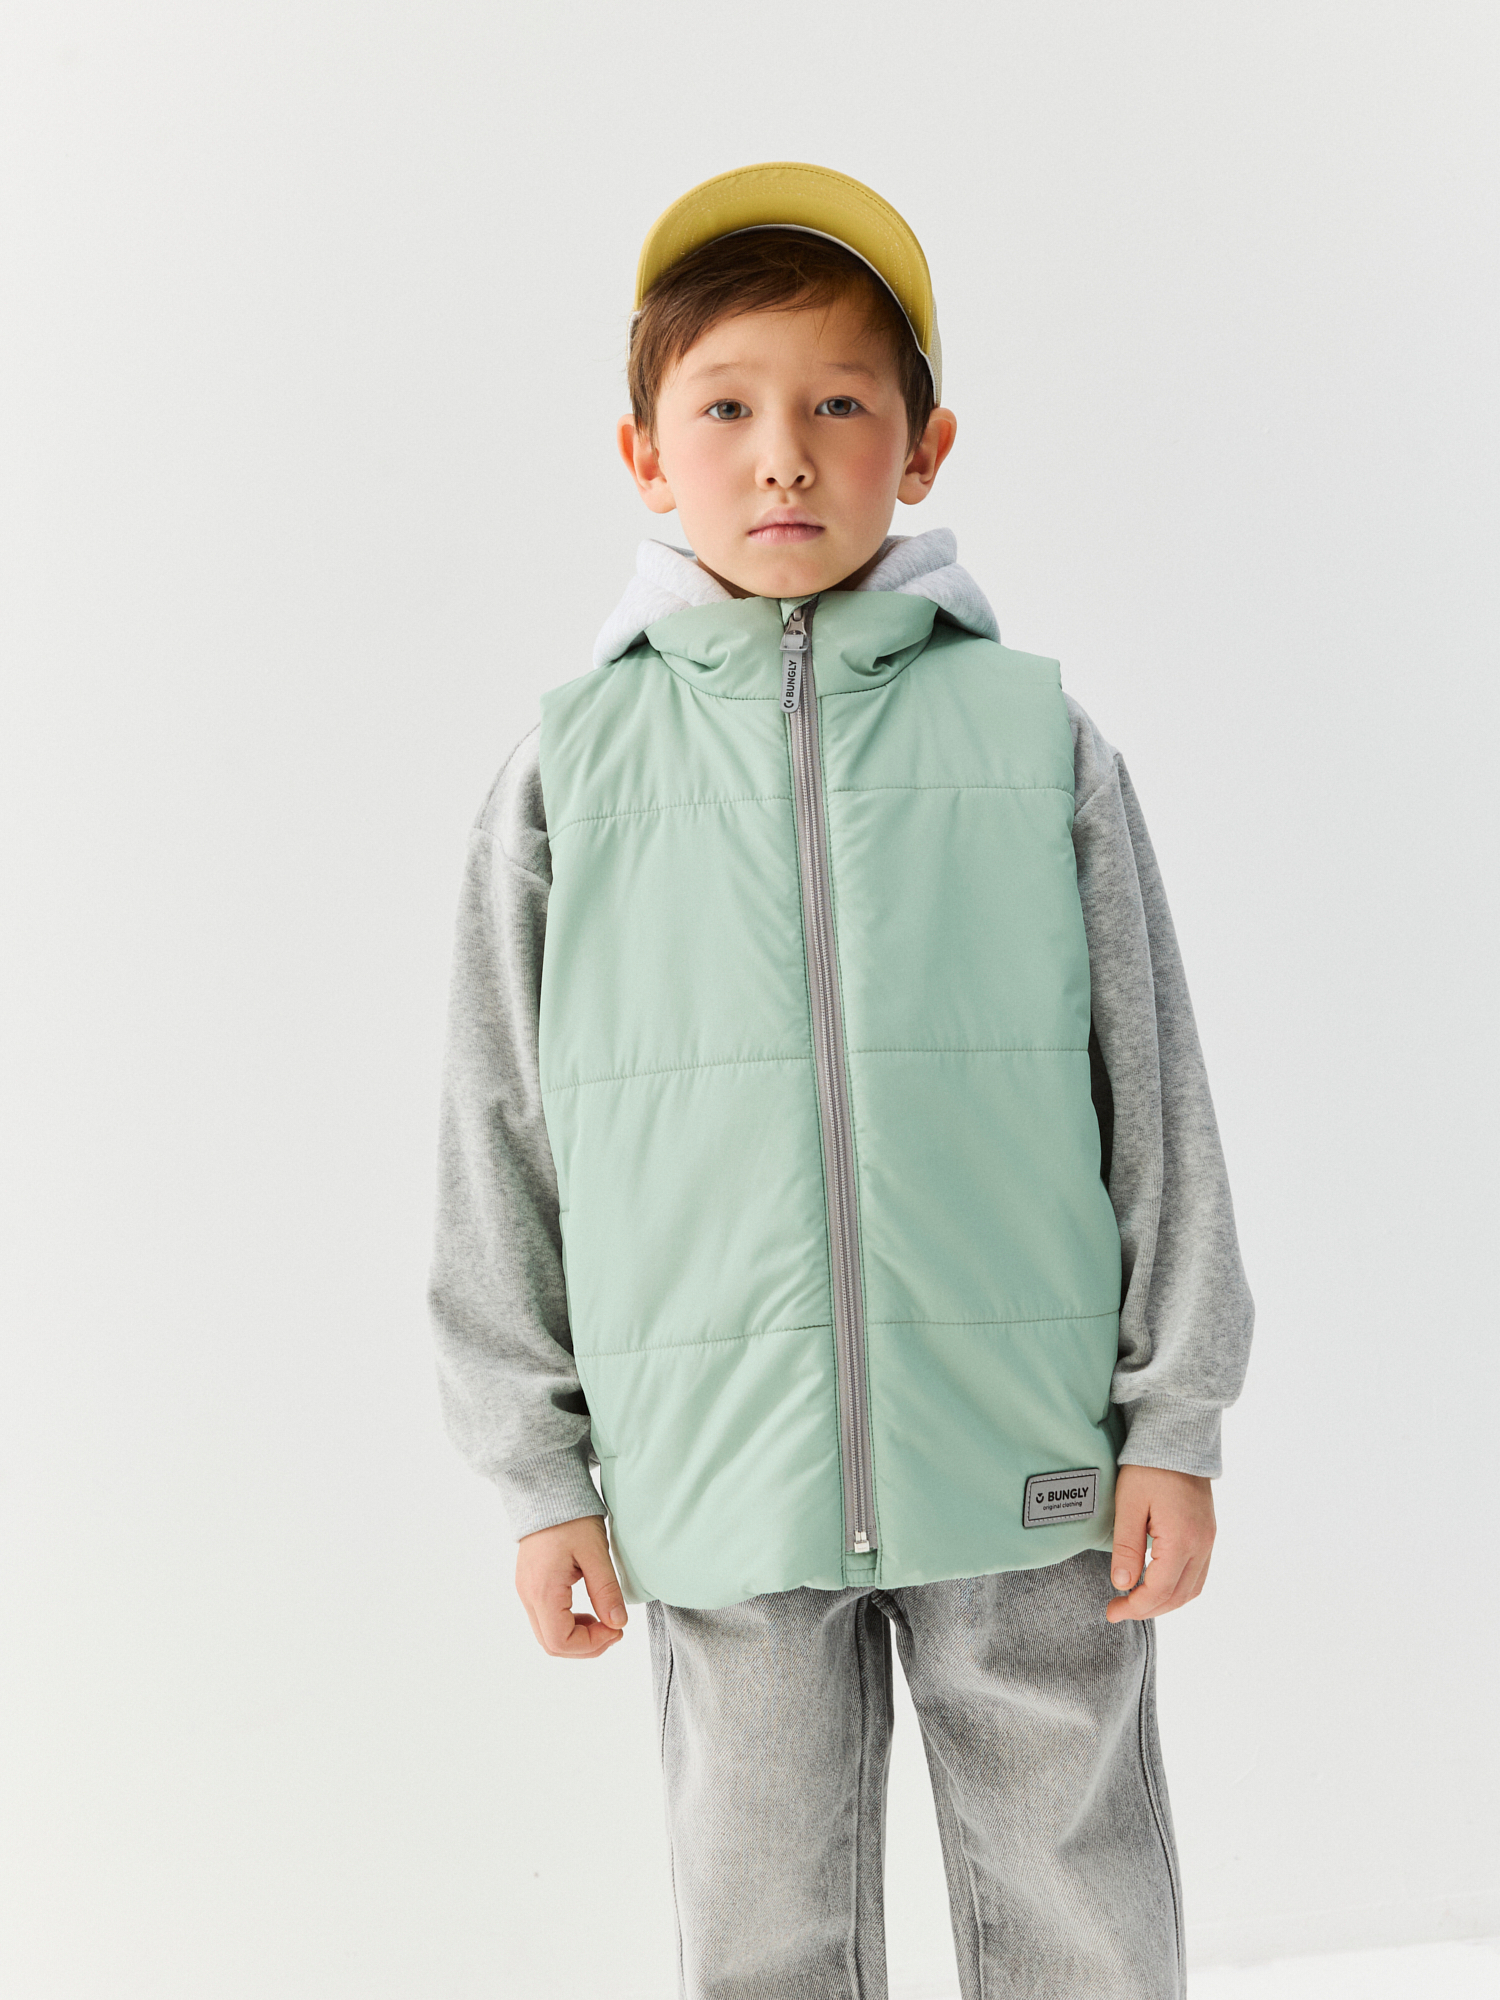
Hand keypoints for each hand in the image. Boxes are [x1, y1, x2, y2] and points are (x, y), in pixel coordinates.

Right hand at [515, 1514, 627, 1657]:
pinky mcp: (529, 1584)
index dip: (591, 1645)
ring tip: (605, 1621)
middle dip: (586, 1646)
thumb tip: (617, 1624)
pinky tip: (588, 1610)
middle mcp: (528, 1596)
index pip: (560, 1642)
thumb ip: (606, 1591)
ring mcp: (525, 1590)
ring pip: (547, 1634)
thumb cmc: (571, 1517)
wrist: (546, 1490)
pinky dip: (568, 1623)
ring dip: (577, 1637)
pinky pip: (545, 1618)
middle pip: (551, 1644)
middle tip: (615, 1630)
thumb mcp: (595, 1552)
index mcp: (542, 1591)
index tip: (617, 1629)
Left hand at [1105, 1464, 1214, 1622]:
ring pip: (1192, 1589)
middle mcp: (1203, 1544)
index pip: (1160, 1591)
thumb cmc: (1148, 1467)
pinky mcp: (1208, 1533)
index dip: (1135, 1607)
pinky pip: (1198, 1574)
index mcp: (1182, 1539)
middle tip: (1118, 1610)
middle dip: (1148, 1609)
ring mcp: (1209, 1539)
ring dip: (1165, 1602)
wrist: (1176, 1437)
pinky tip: (1157, 1585)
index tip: (1111, 1612)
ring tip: (1135, 1602)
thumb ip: (1126, 1547)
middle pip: (1178, 1596)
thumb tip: (1122, 1585)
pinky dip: (1178, 1588)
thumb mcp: (1128, 1504)